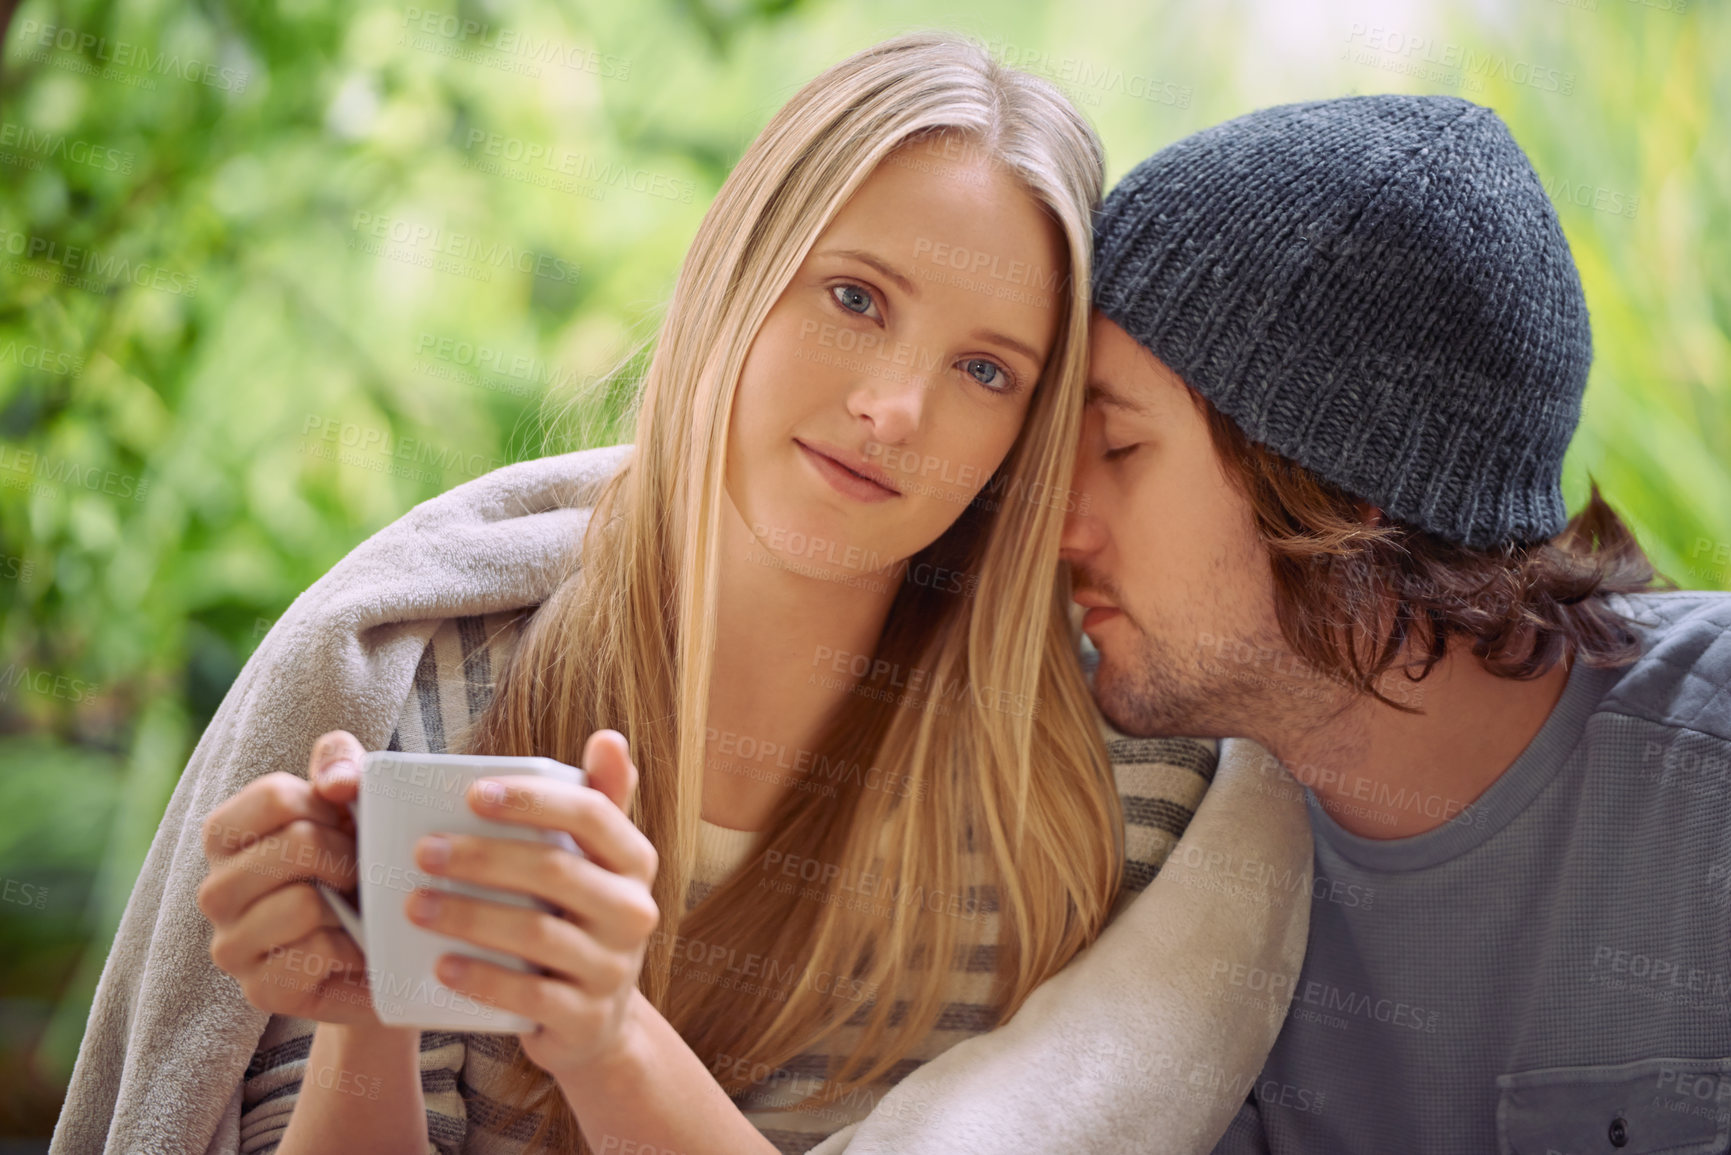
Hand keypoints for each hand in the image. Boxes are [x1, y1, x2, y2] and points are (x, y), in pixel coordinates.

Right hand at [197, 731, 382, 1024]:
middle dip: (349, 855)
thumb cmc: (360, 860)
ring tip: (357, 911)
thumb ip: (340, 762)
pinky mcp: (261, 992)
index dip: (329, 806)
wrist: (386, 946)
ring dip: (350, 905)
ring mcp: (232, 946)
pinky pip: (314, 956)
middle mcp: (215, 891)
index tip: (346, 825)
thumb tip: (338, 783)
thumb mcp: (354, 798)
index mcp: (226, 835)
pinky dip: (352, 950)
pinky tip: (357, 950)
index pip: (275, 796)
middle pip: (296, 846)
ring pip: (303, 903)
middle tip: (362, 872)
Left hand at [404, 729, 658, 1082]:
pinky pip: (530, 997)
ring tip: (414, 906)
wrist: (594, 1020)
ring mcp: (613, 969)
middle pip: (556, 871)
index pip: (593, 813)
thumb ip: (597, 801)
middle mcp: (634, 911)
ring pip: (538, 936)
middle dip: (483, 858)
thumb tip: (610, 738)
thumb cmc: (577, 919)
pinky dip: (482, 979)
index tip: (471, 793)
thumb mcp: (593, 862)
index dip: (532, 800)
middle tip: (422, 851)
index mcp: (634, 860)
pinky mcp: (585, 1018)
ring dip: (469, 917)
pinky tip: (440, 964)